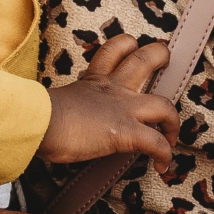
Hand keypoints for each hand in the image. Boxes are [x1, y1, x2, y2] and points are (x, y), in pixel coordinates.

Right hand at [39, 35, 178, 173]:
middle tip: (166, 59)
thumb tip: (56, 123)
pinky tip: (162, 166)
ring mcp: (124, 109)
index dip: (127, 47)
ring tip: (174, 133)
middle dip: (160, 56)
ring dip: (174, 119)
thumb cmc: (38, 115)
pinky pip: (156, 143)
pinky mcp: (127, 132)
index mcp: (94, 80)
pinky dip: (164, 155)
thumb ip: (67, 106)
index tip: (134, 48)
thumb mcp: (56, 102)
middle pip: (145, 59)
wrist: (40, 122)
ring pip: (164, 104)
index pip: (114, 50)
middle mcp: (113, 88)